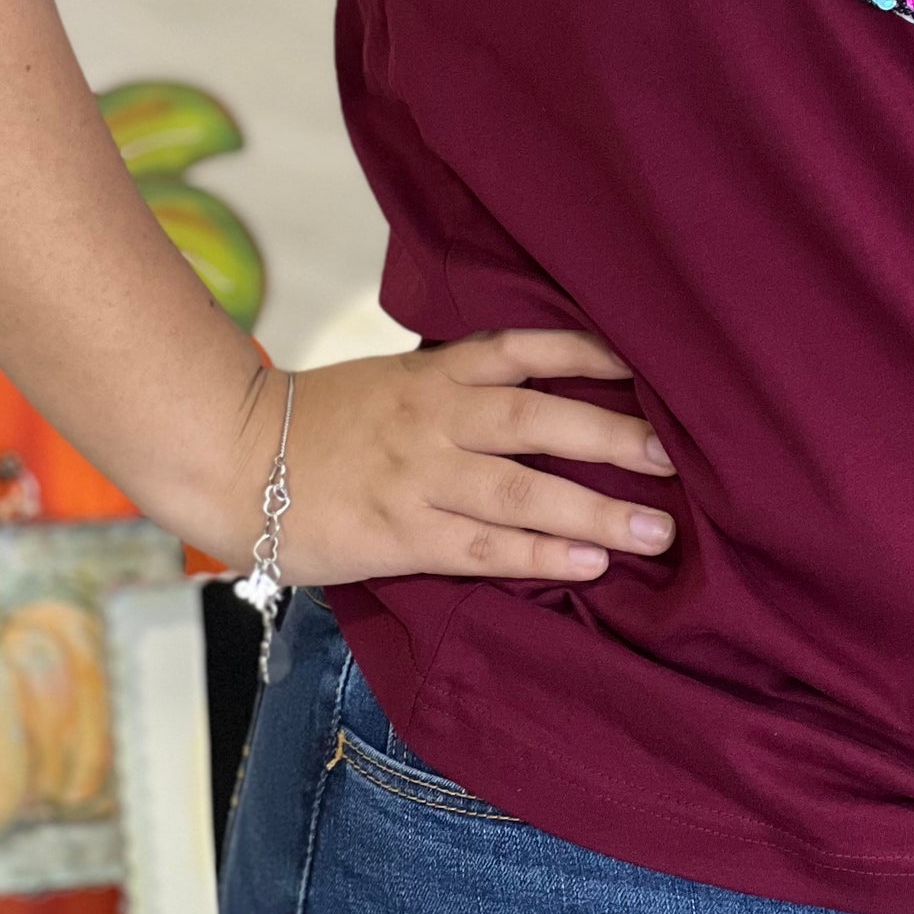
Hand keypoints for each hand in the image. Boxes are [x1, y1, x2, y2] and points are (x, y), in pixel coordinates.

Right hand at [224, 328, 679, 585]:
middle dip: (616, 438)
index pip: (529, 349)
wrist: (233, 455)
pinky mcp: (402, 534)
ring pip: (524, 491)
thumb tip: (537, 385)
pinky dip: (541, 556)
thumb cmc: (323, 421)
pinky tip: (590, 564)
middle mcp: (438, 417)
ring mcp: (421, 477)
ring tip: (658, 530)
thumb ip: (459, 382)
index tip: (653, 366)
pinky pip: (484, 548)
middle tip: (679, 458)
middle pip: (543, 420)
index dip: (594, 355)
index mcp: (438, 372)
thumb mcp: (395, 379)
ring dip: (597, 510)